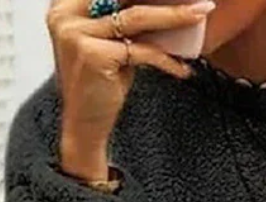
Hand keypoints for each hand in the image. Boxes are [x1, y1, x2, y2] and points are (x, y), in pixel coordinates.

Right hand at [47, 0, 215, 179]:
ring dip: (174, 15)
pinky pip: (141, 50)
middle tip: (198, 0)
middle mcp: (65, 14)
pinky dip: (166, 58)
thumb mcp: (111, 43)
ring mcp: (76, 34)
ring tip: (201, 13)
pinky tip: (182, 67)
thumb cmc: (99, 84)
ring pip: (137, 17)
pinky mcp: (93, 55)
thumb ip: (126, 19)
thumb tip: (169, 1)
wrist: (84, 126)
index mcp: (65, 5)